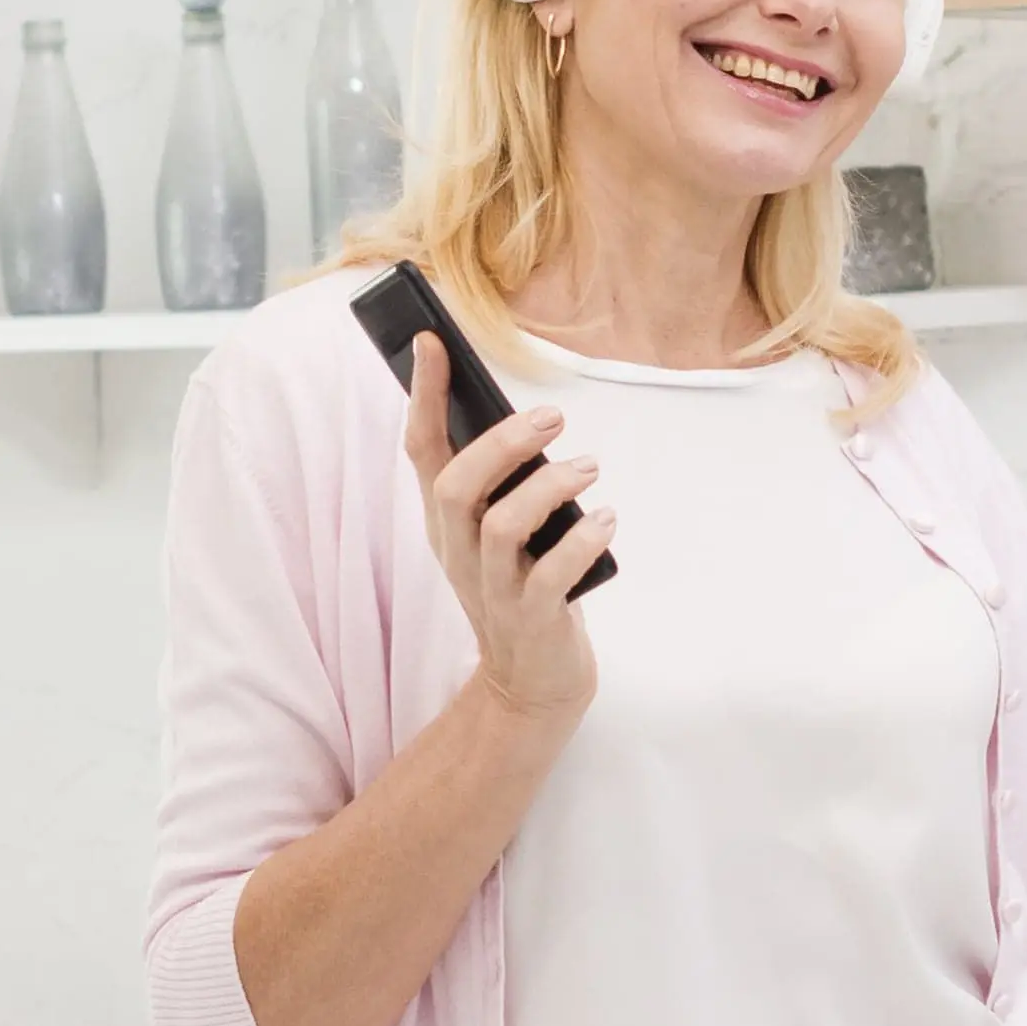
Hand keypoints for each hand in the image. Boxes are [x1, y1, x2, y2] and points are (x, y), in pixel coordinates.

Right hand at [407, 336, 605, 733]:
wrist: (531, 683)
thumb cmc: (523, 588)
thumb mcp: (499, 533)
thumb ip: (502, 484)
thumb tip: (530, 421)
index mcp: (446, 523)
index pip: (421, 450)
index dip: (424, 396)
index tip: (432, 342)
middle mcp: (459, 551)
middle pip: (456, 485)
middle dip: (501, 444)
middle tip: (552, 419)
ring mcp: (492, 588)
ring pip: (501, 526)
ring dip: (551, 488)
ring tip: (590, 470)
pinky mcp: (531, 619)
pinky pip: (550, 576)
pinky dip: (582, 542)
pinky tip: (606, 521)